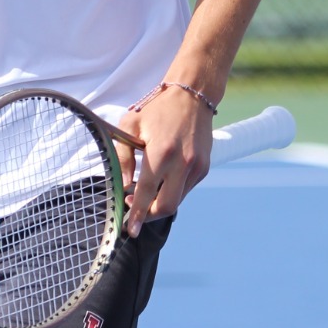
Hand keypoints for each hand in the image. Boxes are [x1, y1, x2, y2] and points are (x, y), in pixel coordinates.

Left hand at [118, 85, 214, 236]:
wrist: (192, 97)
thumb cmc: (156, 110)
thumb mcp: (129, 127)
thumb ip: (123, 157)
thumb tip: (124, 185)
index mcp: (161, 153)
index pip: (145, 193)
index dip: (136, 214)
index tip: (129, 230)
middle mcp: (182, 164)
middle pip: (166, 206)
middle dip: (148, 215)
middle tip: (133, 211)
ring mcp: (196, 168)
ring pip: (177, 200)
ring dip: (159, 203)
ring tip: (142, 193)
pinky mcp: (204, 168)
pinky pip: (185, 189)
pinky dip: (171, 192)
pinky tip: (160, 183)